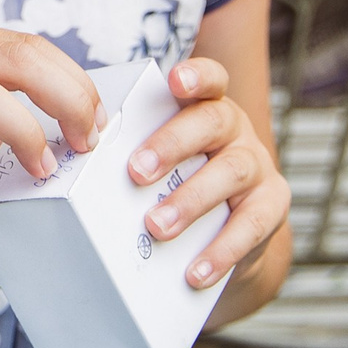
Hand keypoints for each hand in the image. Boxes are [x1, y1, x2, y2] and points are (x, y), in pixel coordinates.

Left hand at [127, 57, 289, 289]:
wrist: (234, 229)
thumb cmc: (181, 181)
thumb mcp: (166, 160)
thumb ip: (136, 152)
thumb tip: (74, 165)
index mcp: (207, 106)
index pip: (210, 79)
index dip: (196, 76)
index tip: (173, 81)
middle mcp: (237, 129)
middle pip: (212, 123)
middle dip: (172, 145)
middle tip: (136, 172)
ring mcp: (259, 165)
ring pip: (231, 172)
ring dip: (190, 200)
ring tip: (156, 227)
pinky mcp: (273, 205)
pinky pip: (251, 226)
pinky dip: (221, 251)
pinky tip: (194, 272)